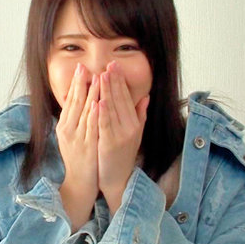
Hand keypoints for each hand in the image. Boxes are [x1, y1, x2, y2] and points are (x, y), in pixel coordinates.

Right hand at [55, 63, 99, 221]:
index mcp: (64, 126)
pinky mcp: (88, 146)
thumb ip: (76, 119)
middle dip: (81, 83)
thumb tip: (79, 101)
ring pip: (84, 112)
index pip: (70, 101)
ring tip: (96, 78)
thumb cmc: (79, 158)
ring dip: (90, 94)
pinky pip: (92, 127)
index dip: (76, 84)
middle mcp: (68, 130)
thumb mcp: (73, 136)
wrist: (80, 182)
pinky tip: (98, 102)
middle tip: (85, 66)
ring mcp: (77, 138)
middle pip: (75, 103)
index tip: (81, 68)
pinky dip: (94, 114)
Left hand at [97, 61, 149, 198]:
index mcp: (135, 123)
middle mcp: (130, 128)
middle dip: (114, 81)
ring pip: (112, 110)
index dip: (121, 82)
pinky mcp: (109, 144)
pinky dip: (102, 113)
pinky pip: (105, 126)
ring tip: (102, 76)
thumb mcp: (135, 134)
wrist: (118, 179)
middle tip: (109, 64)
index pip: (127, 98)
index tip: (115, 66)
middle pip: (120, 100)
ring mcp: (120, 136)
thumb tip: (146, 97)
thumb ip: (140, 115)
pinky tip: (98, 101)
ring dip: (107, 92)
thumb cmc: (123, 155)